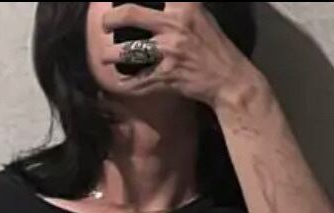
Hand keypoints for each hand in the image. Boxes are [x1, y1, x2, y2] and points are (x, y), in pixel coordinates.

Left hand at [102, 3, 258, 110]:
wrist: (229, 78)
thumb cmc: (212, 44)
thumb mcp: (199, 14)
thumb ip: (178, 5)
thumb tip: (155, 3)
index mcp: (183, 5)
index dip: (123, 0)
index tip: (110, 0)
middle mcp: (174, 24)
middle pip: (131, 14)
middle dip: (110, 18)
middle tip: (104, 24)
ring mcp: (170, 51)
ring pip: (129, 51)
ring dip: (111, 54)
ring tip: (105, 56)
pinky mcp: (167, 76)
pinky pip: (138, 80)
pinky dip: (126, 83)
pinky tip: (119, 81)